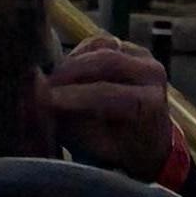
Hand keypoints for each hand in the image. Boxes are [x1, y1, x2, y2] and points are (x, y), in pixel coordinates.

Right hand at [39, 30, 182, 187]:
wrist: (152, 144)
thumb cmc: (124, 153)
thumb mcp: (100, 149)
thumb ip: (74, 126)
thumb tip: (45, 104)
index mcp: (149, 104)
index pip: (109, 94)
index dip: (75, 95)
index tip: (48, 100)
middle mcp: (153, 73)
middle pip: (107, 61)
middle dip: (70, 72)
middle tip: (42, 84)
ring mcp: (146, 56)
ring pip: (103, 46)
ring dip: (73, 61)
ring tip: (51, 79)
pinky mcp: (134, 47)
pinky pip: (102, 42)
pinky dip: (80, 53)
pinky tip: (65, 70)